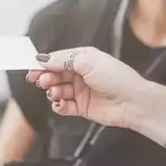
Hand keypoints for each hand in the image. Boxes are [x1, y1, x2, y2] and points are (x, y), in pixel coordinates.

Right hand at [27, 47, 148, 128]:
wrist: (132, 102)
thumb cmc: (115, 77)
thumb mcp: (88, 61)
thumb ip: (63, 60)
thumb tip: (43, 59)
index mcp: (83, 58)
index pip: (58, 59)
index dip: (44, 64)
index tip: (32, 68)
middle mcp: (81, 73)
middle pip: (55, 75)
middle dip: (46, 77)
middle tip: (41, 81)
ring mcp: (81, 91)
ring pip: (57, 90)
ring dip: (52, 91)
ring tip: (54, 92)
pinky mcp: (82, 107)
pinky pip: (64, 106)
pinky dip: (58, 105)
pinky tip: (59, 103)